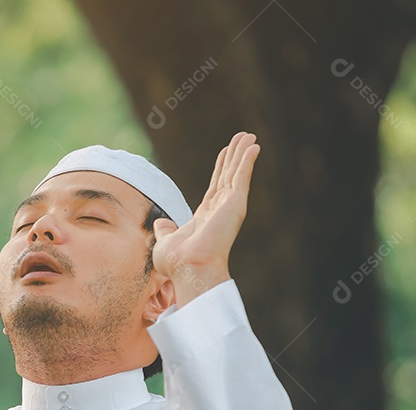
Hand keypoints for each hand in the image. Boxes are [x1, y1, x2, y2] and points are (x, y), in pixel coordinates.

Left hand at [151, 132, 259, 305]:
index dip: (221, 168)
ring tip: (249, 136)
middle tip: (243, 137)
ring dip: (242, 153)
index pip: (216, 186)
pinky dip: (247, 161)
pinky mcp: (234, 204)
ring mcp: (228, 207)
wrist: (189, 269)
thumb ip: (165, 230)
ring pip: (236, 173)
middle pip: (228, 176)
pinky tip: (253, 146)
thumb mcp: (165, 242)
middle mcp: (220, 210)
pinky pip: (241, 177)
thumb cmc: (177, 263)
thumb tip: (162, 224)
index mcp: (205, 217)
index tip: (226, 152)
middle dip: (235, 155)